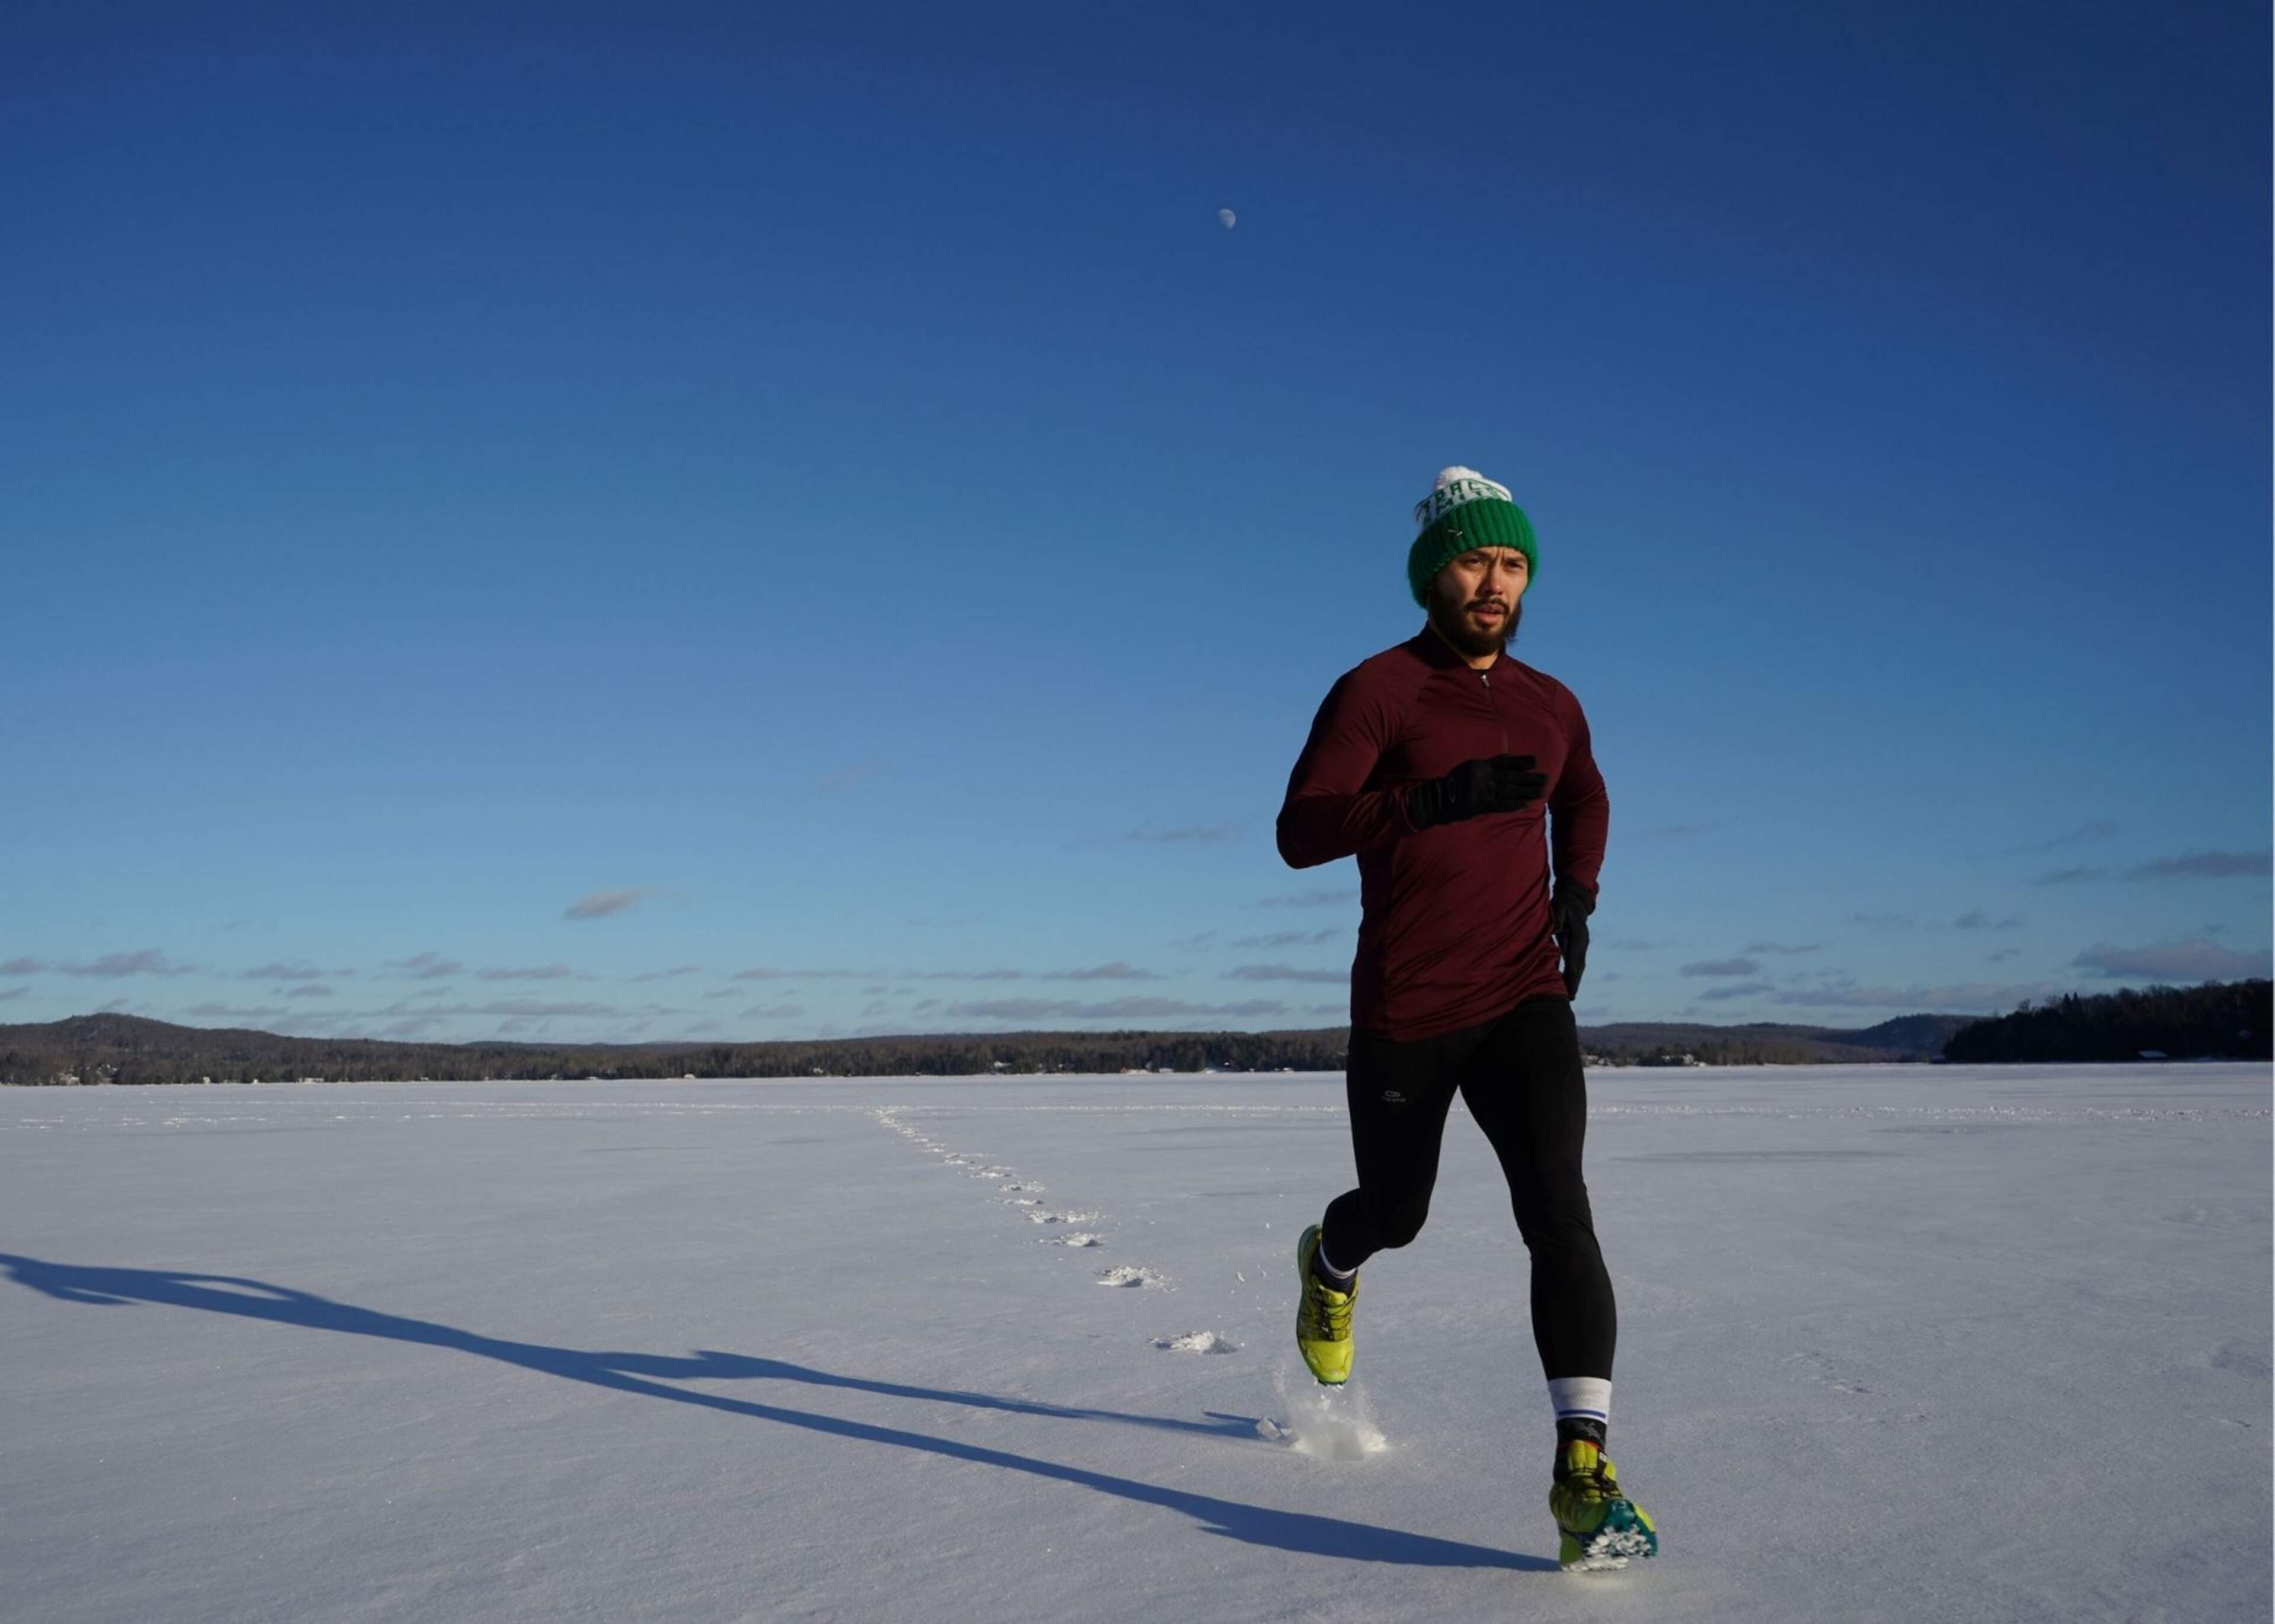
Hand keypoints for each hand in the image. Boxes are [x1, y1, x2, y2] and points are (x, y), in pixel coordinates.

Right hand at [1406, 755, 1545, 828]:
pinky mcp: (1481, 805)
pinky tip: (1525, 806)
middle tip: (1546, 779)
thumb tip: (1505, 763)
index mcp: (1481, 765)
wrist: (1438, 798)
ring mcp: (1483, 791)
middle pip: (1512, 777)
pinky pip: (1500, 805)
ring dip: (1526, 792)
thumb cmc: (1453, 783)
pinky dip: (1513, 805)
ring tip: (1541, 792)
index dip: (1521, 762)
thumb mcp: (1468, 768)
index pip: (1505, 762)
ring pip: (1510, 791)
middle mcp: (1484, 776)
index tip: (1535, 761)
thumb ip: (1486, 766)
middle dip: (1530, 778)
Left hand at [1552, 887, 1593, 997]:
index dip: (1572, 966)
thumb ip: (1557, 918)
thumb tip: (1555, 929)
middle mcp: (1582, 943)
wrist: (1575, 901)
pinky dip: (1572, 977)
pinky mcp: (1576, 949)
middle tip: (1570, 997)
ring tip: (1569, 997)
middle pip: (1579, 965)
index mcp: (1579, 935)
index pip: (1575, 954)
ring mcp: (1581, 947)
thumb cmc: (1564, 904)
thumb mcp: (1560, 906)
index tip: (1570, 979)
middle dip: (1574, 981)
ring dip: (1574, 982)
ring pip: (1579, 968)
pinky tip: (1566, 987)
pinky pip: (1575, 965)